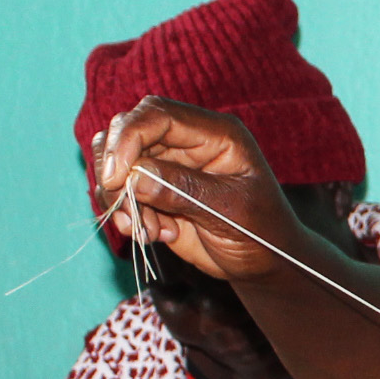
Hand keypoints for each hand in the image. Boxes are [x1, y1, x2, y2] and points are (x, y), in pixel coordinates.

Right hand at [91, 98, 309, 281]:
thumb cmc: (261, 232)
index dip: (128, 138)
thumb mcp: (229, 211)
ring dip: (121, 200)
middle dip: (117, 171)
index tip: (115, 176)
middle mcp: (187, 142)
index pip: (157, 115)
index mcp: (214, 133)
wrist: (263, 263)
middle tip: (126, 208)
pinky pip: (121, 193)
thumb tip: (133, 177)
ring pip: (117, 163)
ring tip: (151, 232)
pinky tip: (155, 236)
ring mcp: (168, 165)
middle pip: (127, 132)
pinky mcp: (155, 191)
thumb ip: (183, 191)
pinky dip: (127, 215)